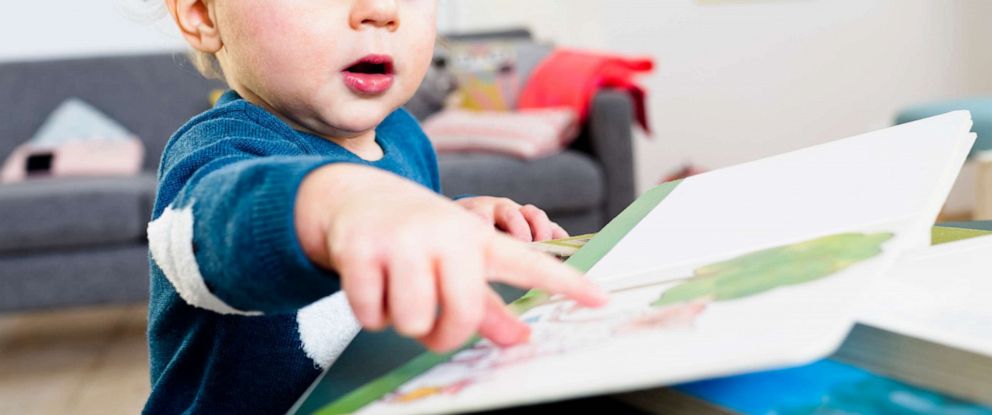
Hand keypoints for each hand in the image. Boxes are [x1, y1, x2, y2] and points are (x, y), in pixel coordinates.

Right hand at [295, 164, 608, 352]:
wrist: (356, 197)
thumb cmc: (419, 238)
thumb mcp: (456, 261)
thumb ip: (488, 304)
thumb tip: (520, 338)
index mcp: (476, 240)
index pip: (528, 264)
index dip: (564, 283)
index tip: (600, 298)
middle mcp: (446, 235)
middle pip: (461, 317)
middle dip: (444, 335)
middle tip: (433, 325)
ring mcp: (402, 240)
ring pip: (413, 321)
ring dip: (402, 321)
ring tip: (399, 292)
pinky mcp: (361, 249)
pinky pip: (372, 314)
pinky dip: (370, 313)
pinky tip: (372, 284)